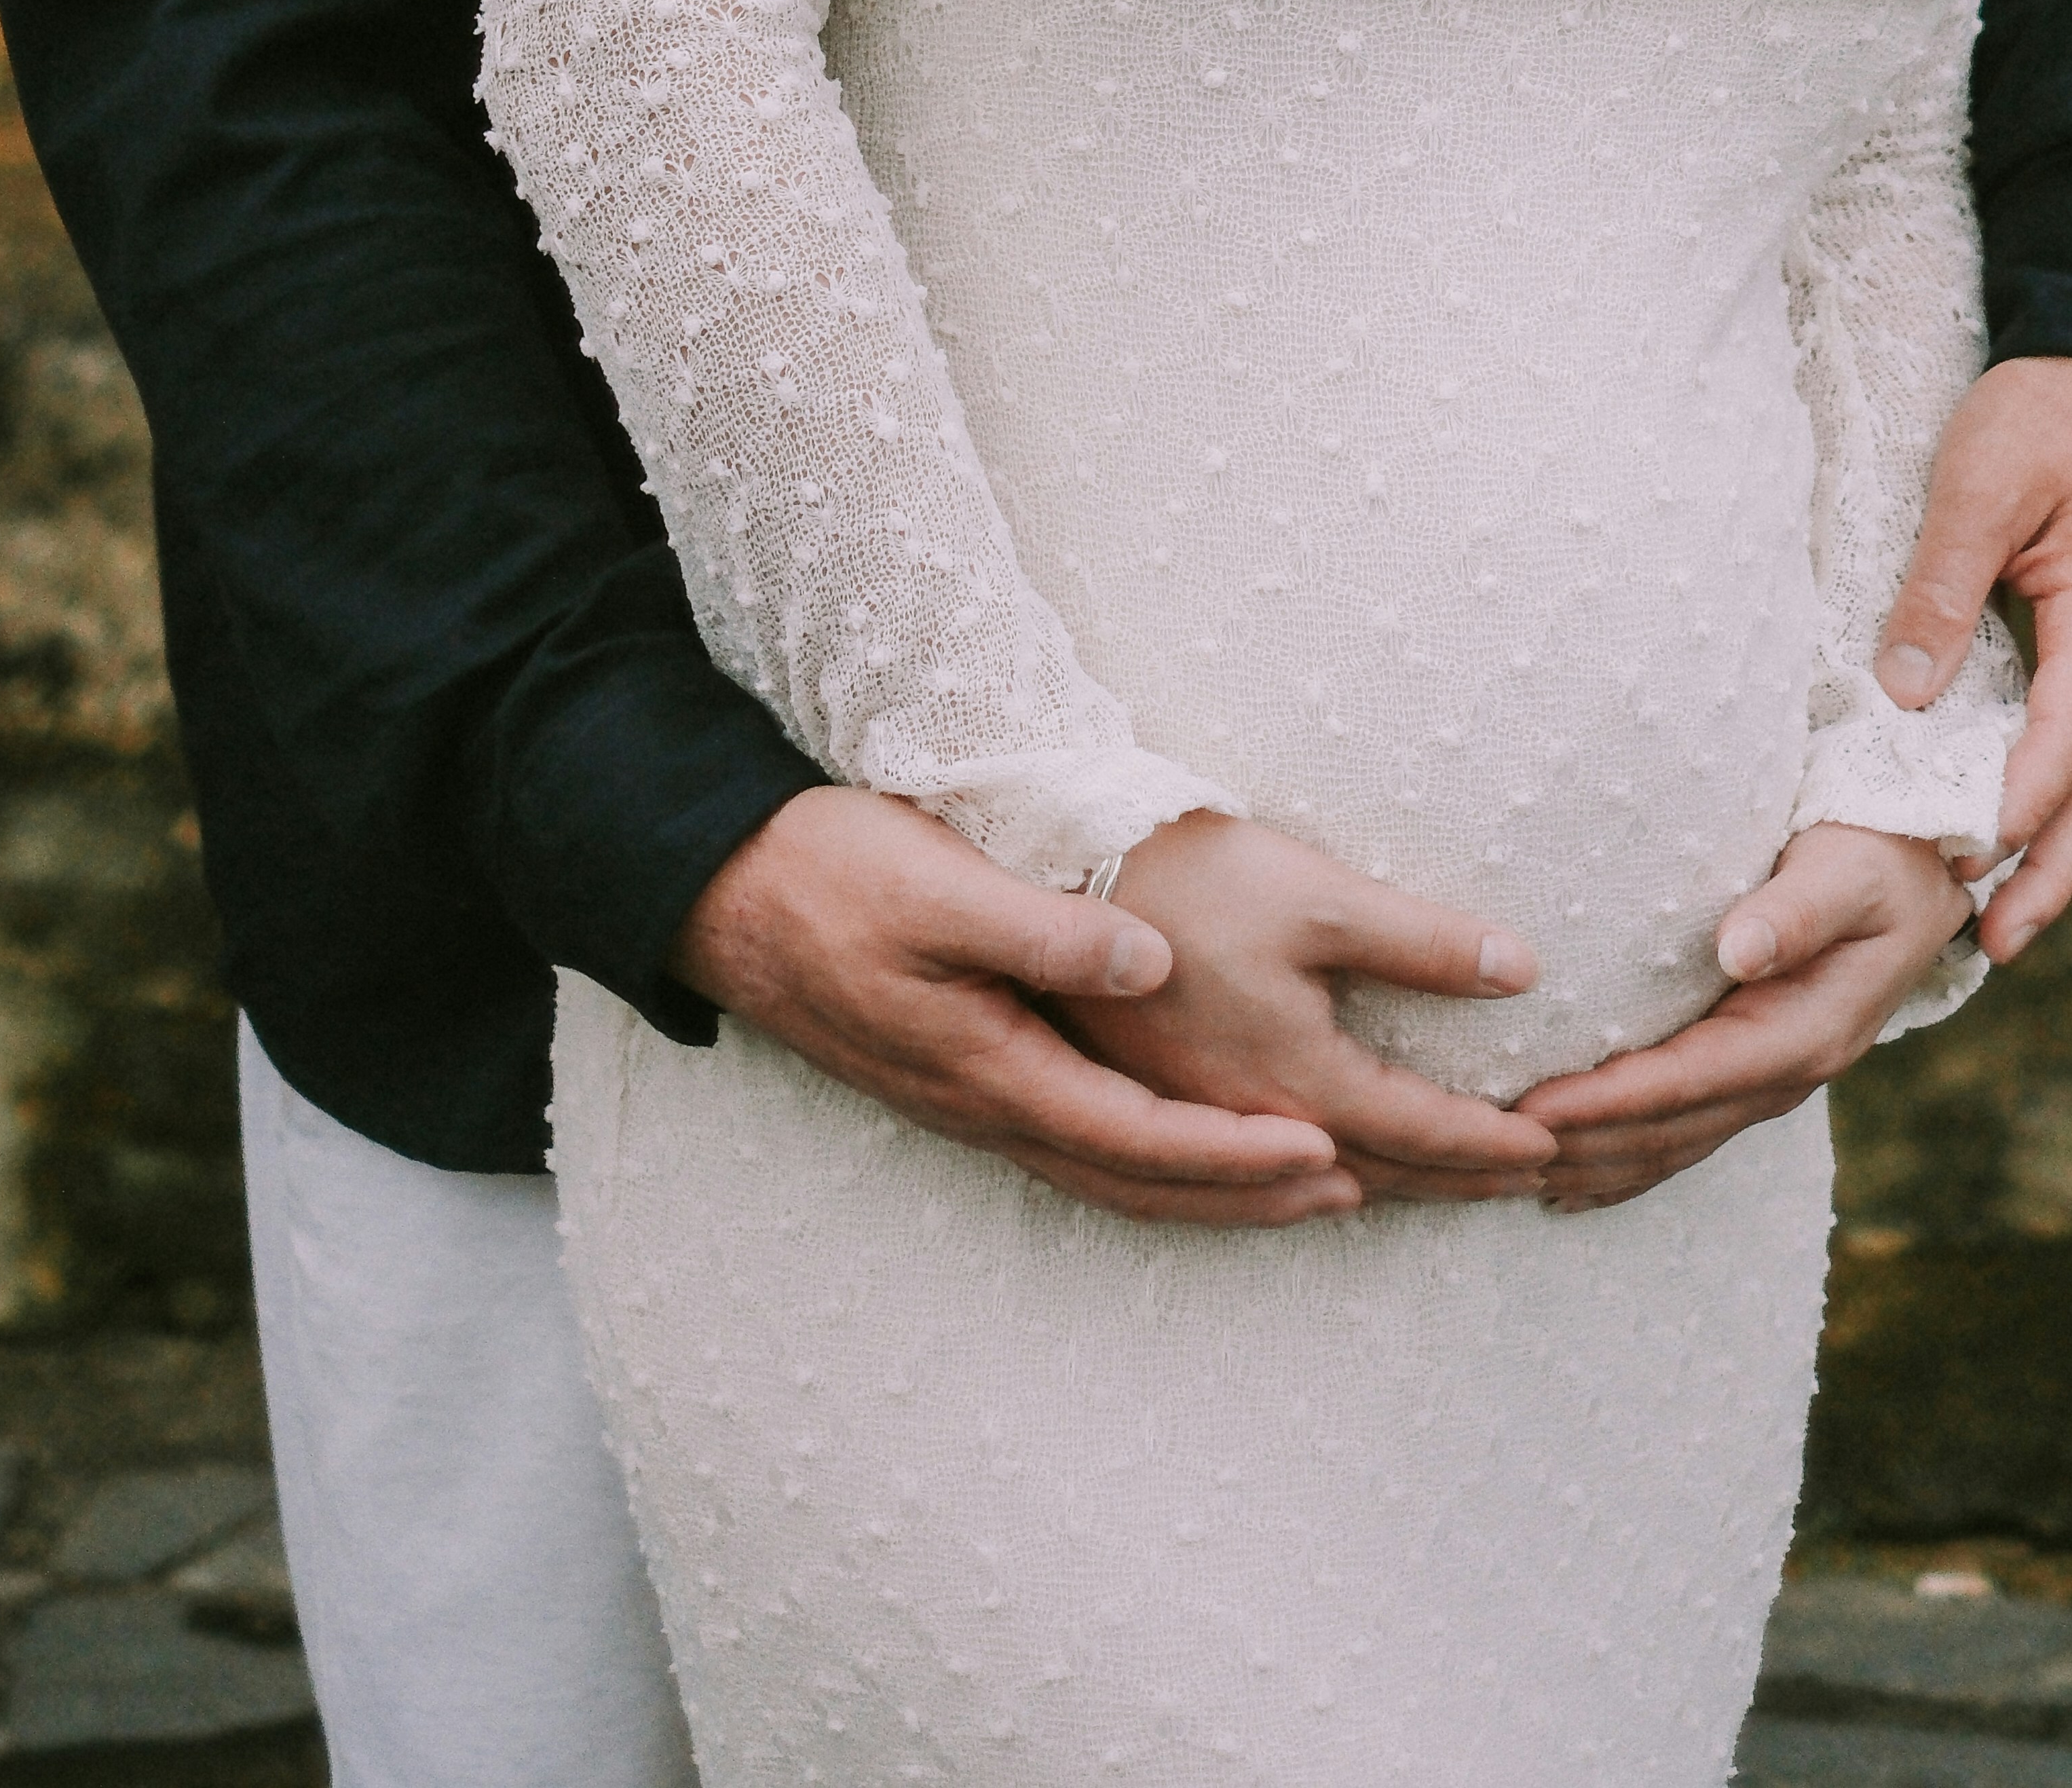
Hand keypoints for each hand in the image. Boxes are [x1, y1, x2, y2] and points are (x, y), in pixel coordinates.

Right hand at [672, 787, 1353, 1226]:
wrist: (722, 896)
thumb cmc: (831, 874)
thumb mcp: (940, 883)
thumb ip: (1045, 930)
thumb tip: (1151, 960)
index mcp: (994, 1064)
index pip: (1141, 1136)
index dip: (1238, 1153)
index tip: (1329, 1152)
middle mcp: (988, 1105)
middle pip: (1136, 1182)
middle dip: (1245, 1197)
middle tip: (1349, 1193)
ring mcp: (968, 1102)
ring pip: (1106, 1178)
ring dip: (1202, 1192)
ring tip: (1291, 1185)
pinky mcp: (959, 1078)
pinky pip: (1075, 1152)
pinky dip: (1145, 1168)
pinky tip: (1174, 1152)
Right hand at [1060, 814, 1556, 1207]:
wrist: (1067, 871)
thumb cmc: (1196, 873)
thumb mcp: (1320, 897)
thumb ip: (1423, 944)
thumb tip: (1523, 969)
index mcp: (1297, 1077)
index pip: (1419, 1131)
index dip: (1490, 1143)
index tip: (1549, 1148)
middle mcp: (1249, 1121)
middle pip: (1374, 1174)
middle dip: (1456, 1181)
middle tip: (1524, 1185)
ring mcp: (1198, 1121)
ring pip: (1309, 1188)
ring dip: (1388, 1192)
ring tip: (1444, 1192)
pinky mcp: (1158, 1103)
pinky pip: (1245, 1183)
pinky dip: (1302, 1194)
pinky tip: (1317, 1184)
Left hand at [1509, 826, 1968, 1210]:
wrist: (1926, 869)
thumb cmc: (1879, 854)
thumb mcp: (1849, 873)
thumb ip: (1796, 911)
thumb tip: (1736, 948)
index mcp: (1805, 1033)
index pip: (1688, 1082)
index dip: (1609, 1102)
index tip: (1533, 1109)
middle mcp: (1787, 1073)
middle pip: (1670, 1130)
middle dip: (1583, 1145)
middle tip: (1490, 1149)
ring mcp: (1773, 1080)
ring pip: (1672, 1144)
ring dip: (1595, 1163)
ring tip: (1509, 1170)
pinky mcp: (1757, 1069)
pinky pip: (1685, 1132)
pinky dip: (1626, 1162)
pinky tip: (1571, 1182)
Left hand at [1873, 353, 2071, 960]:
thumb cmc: (2055, 405)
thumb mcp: (1984, 476)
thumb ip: (1943, 584)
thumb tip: (1903, 694)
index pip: (2067, 738)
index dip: (2018, 806)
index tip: (1969, 866)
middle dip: (2052, 869)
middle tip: (1997, 946)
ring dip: (2057, 845)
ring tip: (2002, 921)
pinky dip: (2058, 792)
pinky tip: (2012, 824)